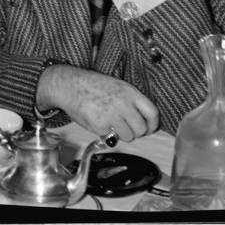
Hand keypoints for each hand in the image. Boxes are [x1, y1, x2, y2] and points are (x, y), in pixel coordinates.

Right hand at [37, 66, 158, 141]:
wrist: (72, 85)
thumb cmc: (93, 86)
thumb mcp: (118, 86)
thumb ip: (131, 101)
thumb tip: (143, 118)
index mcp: (130, 92)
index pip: (152, 113)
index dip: (153, 124)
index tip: (150, 128)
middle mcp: (123, 104)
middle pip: (141, 129)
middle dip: (137, 132)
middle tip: (130, 130)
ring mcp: (112, 116)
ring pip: (128, 136)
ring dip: (123, 135)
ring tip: (115, 127)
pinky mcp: (101, 126)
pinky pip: (112, 138)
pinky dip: (109, 135)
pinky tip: (102, 125)